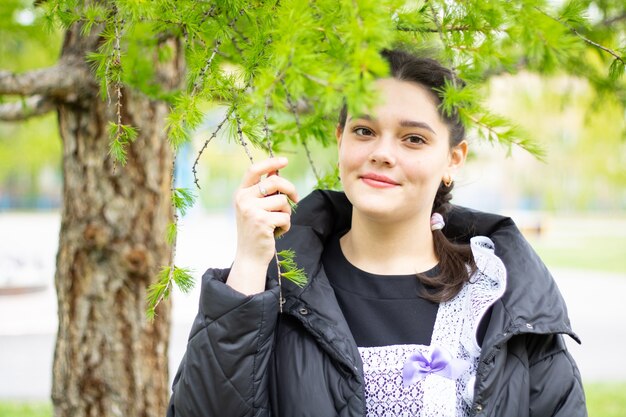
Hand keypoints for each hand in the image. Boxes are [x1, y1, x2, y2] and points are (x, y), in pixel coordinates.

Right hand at [226, 157, 298, 294]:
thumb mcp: (254, 208)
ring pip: (283, 201)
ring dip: (287, 213)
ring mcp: (252, 210)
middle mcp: (243, 199)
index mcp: (240, 193)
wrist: (249, 256)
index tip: (285, 160)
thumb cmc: (255, 231)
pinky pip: (285, 216)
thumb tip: (277, 172)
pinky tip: (277, 232)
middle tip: (296, 198)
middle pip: (275, 182)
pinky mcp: (262, 222)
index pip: (254, 170)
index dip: (270, 163)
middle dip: (290, 189)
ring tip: (278, 223)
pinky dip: (286, 225)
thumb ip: (263, 192)